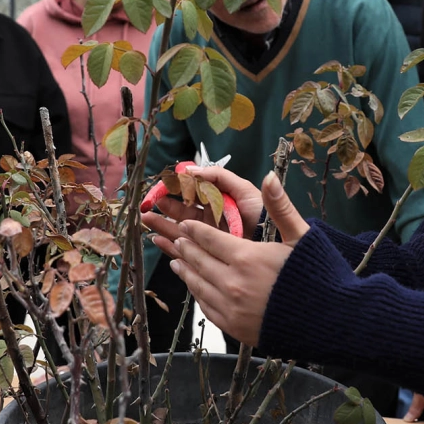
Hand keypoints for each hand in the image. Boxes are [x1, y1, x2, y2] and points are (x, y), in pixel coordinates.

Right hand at [146, 163, 265, 237]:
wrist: (277, 242)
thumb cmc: (264, 214)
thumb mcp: (243, 189)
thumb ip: (218, 176)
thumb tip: (190, 169)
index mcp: (218, 202)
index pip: (192, 194)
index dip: (175, 190)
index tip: (161, 185)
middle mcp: (211, 219)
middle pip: (181, 212)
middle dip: (163, 207)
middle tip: (147, 203)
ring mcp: (208, 238)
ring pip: (179, 230)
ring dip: (161, 224)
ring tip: (145, 219)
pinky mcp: (208, 255)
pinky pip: (185, 249)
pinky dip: (169, 245)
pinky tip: (156, 239)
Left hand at [147, 177, 306, 345]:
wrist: (331, 321)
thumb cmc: (318, 275)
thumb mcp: (300, 237)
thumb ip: (279, 207)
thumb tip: (269, 176)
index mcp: (247, 257)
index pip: (209, 239)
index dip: (194, 230)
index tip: (185, 224)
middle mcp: (233, 283)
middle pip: (199, 261)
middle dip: (186, 248)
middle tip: (178, 239)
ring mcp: (231, 308)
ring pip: (198, 285)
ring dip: (185, 271)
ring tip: (177, 262)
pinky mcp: (234, 327)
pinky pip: (206, 308)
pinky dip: (197, 294)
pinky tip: (195, 288)